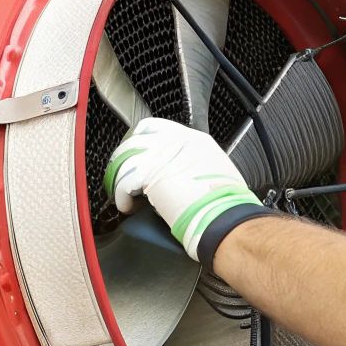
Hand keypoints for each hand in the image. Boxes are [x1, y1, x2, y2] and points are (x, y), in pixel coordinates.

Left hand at [104, 117, 272, 261]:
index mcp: (194, 140)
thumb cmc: (226, 204)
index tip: (136, 156)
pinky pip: (123, 183)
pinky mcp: (148, 175)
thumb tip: (177, 178)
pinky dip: (122, 198)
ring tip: (125, 197)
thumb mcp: (216, 172)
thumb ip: (194, 166)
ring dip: (120, 180)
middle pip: (134, 140)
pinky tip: (128, 208)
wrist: (225, 218)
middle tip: (122, 177)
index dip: (141, 142)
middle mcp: (175, 142)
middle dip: (124, 159)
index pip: (155, 128)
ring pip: (124, 160)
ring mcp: (161, 156)